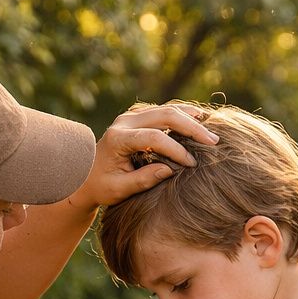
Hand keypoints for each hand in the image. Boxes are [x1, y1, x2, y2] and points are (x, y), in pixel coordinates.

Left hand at [66, 103, 217, 209]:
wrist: (84, 175)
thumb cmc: (101, 186)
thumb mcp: (119, 189)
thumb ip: (143, 180)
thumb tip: (171, 170)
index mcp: (117, 138)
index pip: (153, 138)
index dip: (176, 149)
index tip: (192, 164)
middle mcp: (124, 122)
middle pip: (164, 116)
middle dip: (191, 128)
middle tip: (213, 142)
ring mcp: (131, 116)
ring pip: (166, 109)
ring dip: (190, 118)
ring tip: (210, 130)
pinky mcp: (138, 117)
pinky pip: (164, 111)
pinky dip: (183, 115)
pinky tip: (199, 121)